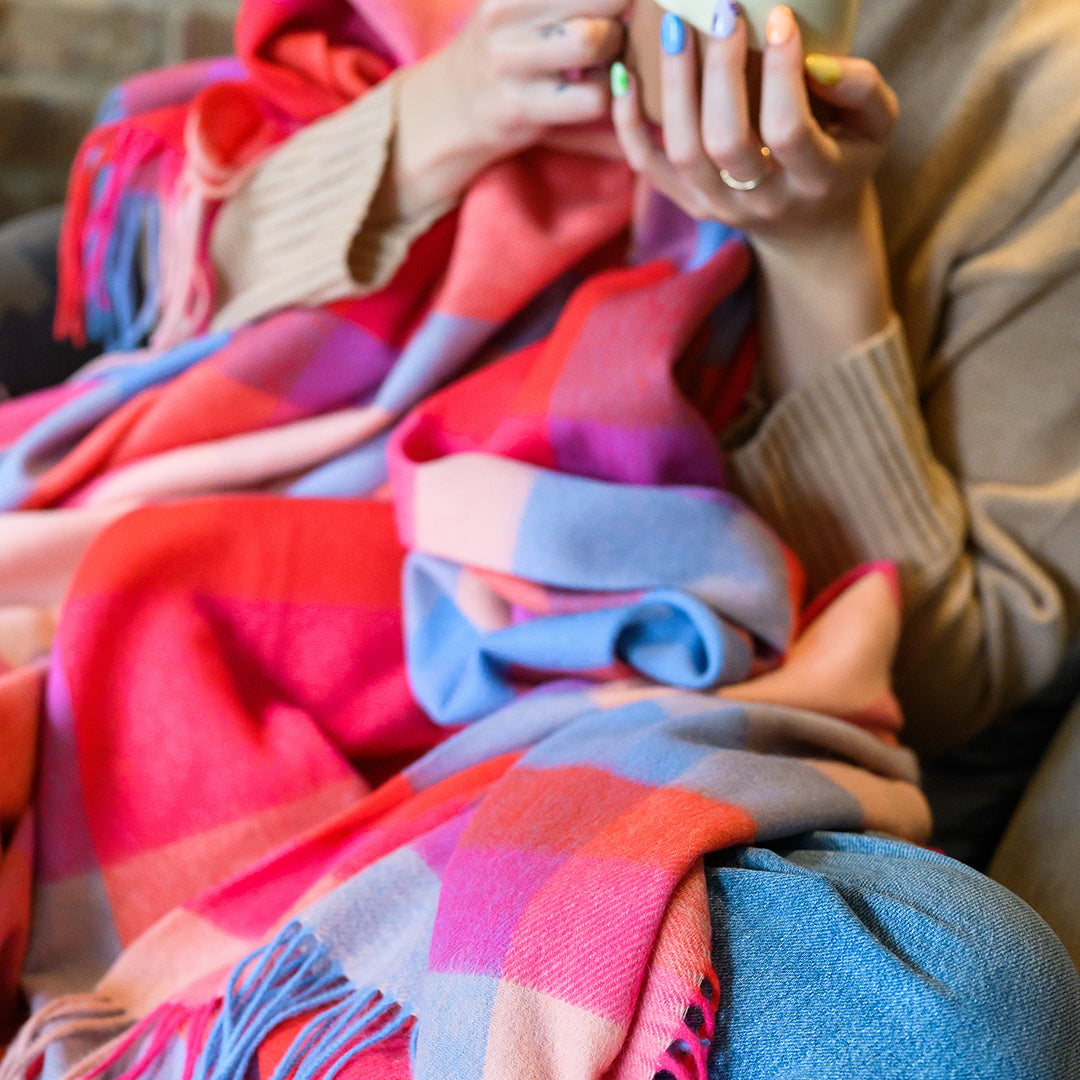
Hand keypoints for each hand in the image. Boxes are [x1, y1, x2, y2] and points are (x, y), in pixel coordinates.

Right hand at [378, 0, 626, 222]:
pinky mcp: (520, 107)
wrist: (452, 108)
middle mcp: (504, 11)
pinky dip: (608, 96)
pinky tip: (597, 90)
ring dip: (615, 51)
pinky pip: (593, 97)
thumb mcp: (522, 2)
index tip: (635, 1)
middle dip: (624, 6)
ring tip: (608, 55)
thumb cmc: (506, 46)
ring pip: (593, 40)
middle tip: (622, 20)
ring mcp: (509, 59)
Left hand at [611, 3, 897, 239]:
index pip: (789, 130)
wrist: (811, 229)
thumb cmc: (845, 157)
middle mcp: (763, 200)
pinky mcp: (689, 203)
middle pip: (727, 141)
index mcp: (815, 180)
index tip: (780, 17)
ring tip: (674, 26)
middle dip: (721, 73)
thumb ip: (862, 88)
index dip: (782, 73)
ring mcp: (720, 206)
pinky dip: (628, 123)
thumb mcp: (876, 126)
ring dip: (674, 85)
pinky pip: (648, 166)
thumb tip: (815, 59)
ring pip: (685, 151)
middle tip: (723, 10)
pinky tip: (625, 74)